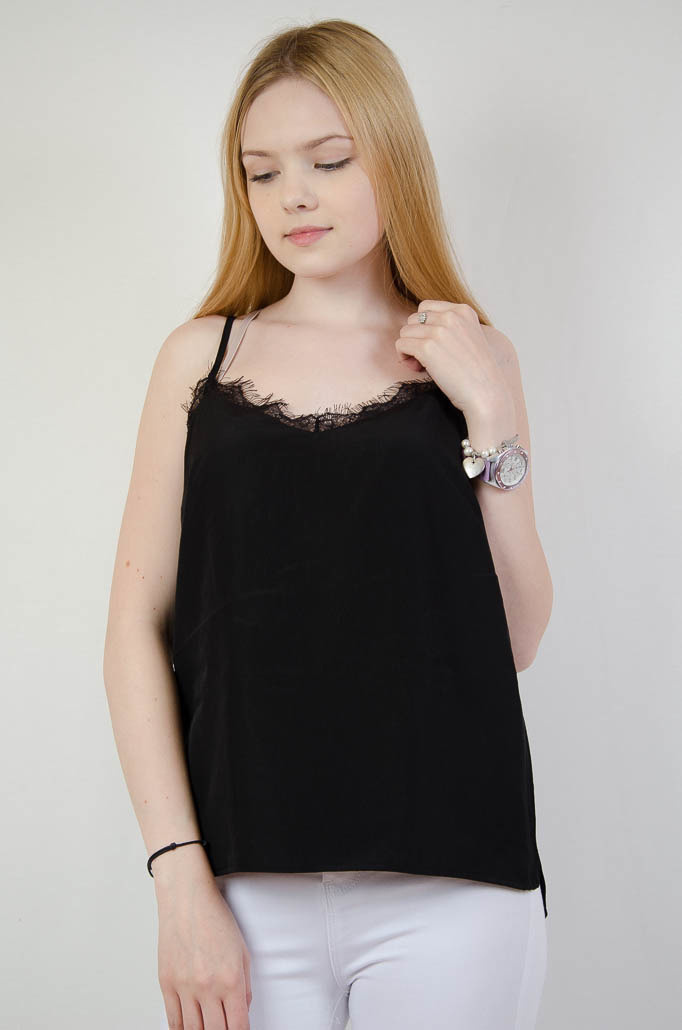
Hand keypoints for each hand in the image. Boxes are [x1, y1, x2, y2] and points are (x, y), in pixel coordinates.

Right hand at [157, 878, 251, 1029]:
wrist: (187, 899)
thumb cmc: (215, 919)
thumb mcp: (242, 952)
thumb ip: (245, 986)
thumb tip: (242, 1012)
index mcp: (230, 979)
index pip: (238, 1026)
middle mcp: (207, 986)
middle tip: (224, 1029)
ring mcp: (185, 986)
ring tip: (208, 1027)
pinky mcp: (166, 983)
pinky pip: (173, 1019)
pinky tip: (188, 1028)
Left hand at [395, 300, 512, 417]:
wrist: (486, 392)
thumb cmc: (477, 372)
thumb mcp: (470, 337)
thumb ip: (451, 327)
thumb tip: (419, 328)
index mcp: (463, 311)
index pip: (426, 307)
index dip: (423, 326)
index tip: (432, 344)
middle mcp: (451, 317)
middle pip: (413, 319)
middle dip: (415, 337)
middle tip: (425, 357)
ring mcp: (438, 331)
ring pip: (405, 332)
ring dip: (408, 348)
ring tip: (421, 364)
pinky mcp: (426, 348)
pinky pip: (401, 345)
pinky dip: (404, 357)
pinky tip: (417, 368)